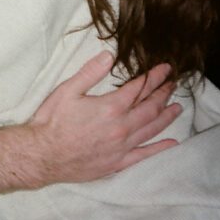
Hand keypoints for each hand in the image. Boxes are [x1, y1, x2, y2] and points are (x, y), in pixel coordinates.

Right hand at [26, 52, 180, 185]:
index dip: (155, 76)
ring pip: (152, 129)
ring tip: (178, 107)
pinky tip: (171, 143)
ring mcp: (122, 147)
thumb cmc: (52, 121)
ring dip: (167, 117)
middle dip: (164, 93)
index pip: (140, 88)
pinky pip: (144, 154)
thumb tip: (109, 56)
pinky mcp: (117, 162)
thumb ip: (90, 73)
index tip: (166, 68)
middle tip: (173, 84)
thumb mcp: (67, 90)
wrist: (42, 155)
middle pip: (151, 108)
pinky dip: (159, 148)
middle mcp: (122, 127)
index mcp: (111, 107)